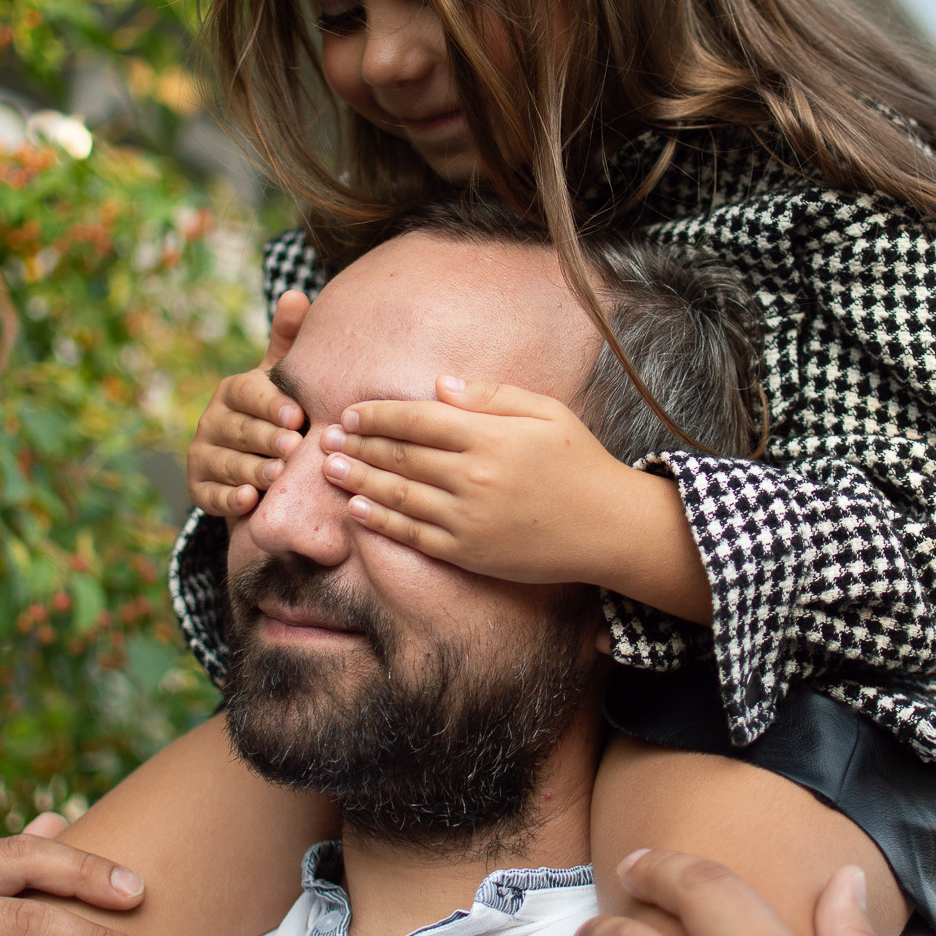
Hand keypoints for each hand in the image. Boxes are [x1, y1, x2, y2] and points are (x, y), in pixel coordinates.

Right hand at [187, 290, 309, 517]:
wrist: (261, 466)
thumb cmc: (279, 415)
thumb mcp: (283, 380)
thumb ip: (289, 342)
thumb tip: (296, 295)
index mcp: (234, 391)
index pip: (249, 394)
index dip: (271, 405)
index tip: (297, 416)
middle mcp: (213, 420)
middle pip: (240, 430)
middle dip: (267, 439)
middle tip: (294, 448)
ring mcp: (203, 455)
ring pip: (227, 463)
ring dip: (252, 470)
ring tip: (277, 475)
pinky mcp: (199, 488)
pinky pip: (211, 495)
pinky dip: (229, 499)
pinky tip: (248, 500)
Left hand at [318, 376, 630, 583]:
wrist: (609, 527)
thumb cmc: (580, 462)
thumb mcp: (546, 411)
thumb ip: (491, 395)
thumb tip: (438, 384)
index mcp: (490, 436)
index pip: (418, 420)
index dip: (379, 416)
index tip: (352, 413)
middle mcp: (474, 476)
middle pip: (401, 456)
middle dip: (359, 446)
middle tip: (326, 439)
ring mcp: (469, 518)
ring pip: (400, 495)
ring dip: (360, 481)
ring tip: (330, 470)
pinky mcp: (469, 551)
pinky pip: (415, 535)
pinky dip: (382, 521)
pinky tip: (357, 510)